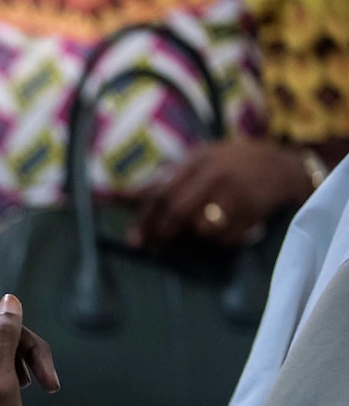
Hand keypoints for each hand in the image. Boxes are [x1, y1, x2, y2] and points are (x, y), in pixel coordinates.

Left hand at [129, 139, 306, 246]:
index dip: (144, 217)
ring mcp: (233, 192)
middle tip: (152, 245)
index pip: (160, 192)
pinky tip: (224, 232)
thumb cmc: (230, 165)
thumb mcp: (198, 160)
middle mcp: (213, 174)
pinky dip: (218, 240)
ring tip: (195, 233)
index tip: (133, 237)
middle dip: (160, 232)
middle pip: (175, 210)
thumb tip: (121, 197)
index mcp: (195, 161)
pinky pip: (225, 237)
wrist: (283, 165)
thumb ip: (164, 178)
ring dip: (192, 237)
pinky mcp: (251, 210)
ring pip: (200, 228)